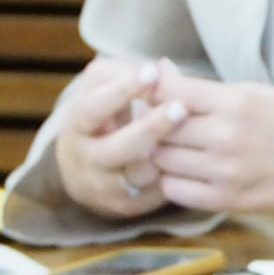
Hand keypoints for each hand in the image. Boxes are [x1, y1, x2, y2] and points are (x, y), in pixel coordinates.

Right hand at [52, 56, 186, 218]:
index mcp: (77, 124)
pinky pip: (156, 193)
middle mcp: (86, 158)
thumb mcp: (105, 94)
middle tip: (180, 108)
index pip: (94, 108)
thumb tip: (165, 67)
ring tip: (195, 136)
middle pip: (120, 147)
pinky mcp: (126, 207)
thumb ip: (129, 78)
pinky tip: (196, 162)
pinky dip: (175, 177)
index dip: (121, 90)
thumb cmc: (105, 119)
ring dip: (167, 155)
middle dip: (150, 128)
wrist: (84, 172)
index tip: (150, 71)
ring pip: (140, 173)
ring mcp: (105, 186)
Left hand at [147, 63, 273, 215]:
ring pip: (162, 161)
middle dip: (156, 126)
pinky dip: (175, 182)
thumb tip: (156, 73)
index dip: (153, 93)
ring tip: (179, 151)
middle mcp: (227, 136)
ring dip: (164, 155)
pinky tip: (191, 174)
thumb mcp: (254, 93)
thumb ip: (205, 90)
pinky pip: (178, 191)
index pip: (165, 92)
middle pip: (158, 128)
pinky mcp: (234, 200)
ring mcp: (229, 171)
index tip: (157, 97)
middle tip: (164, 127)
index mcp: (234, 101)